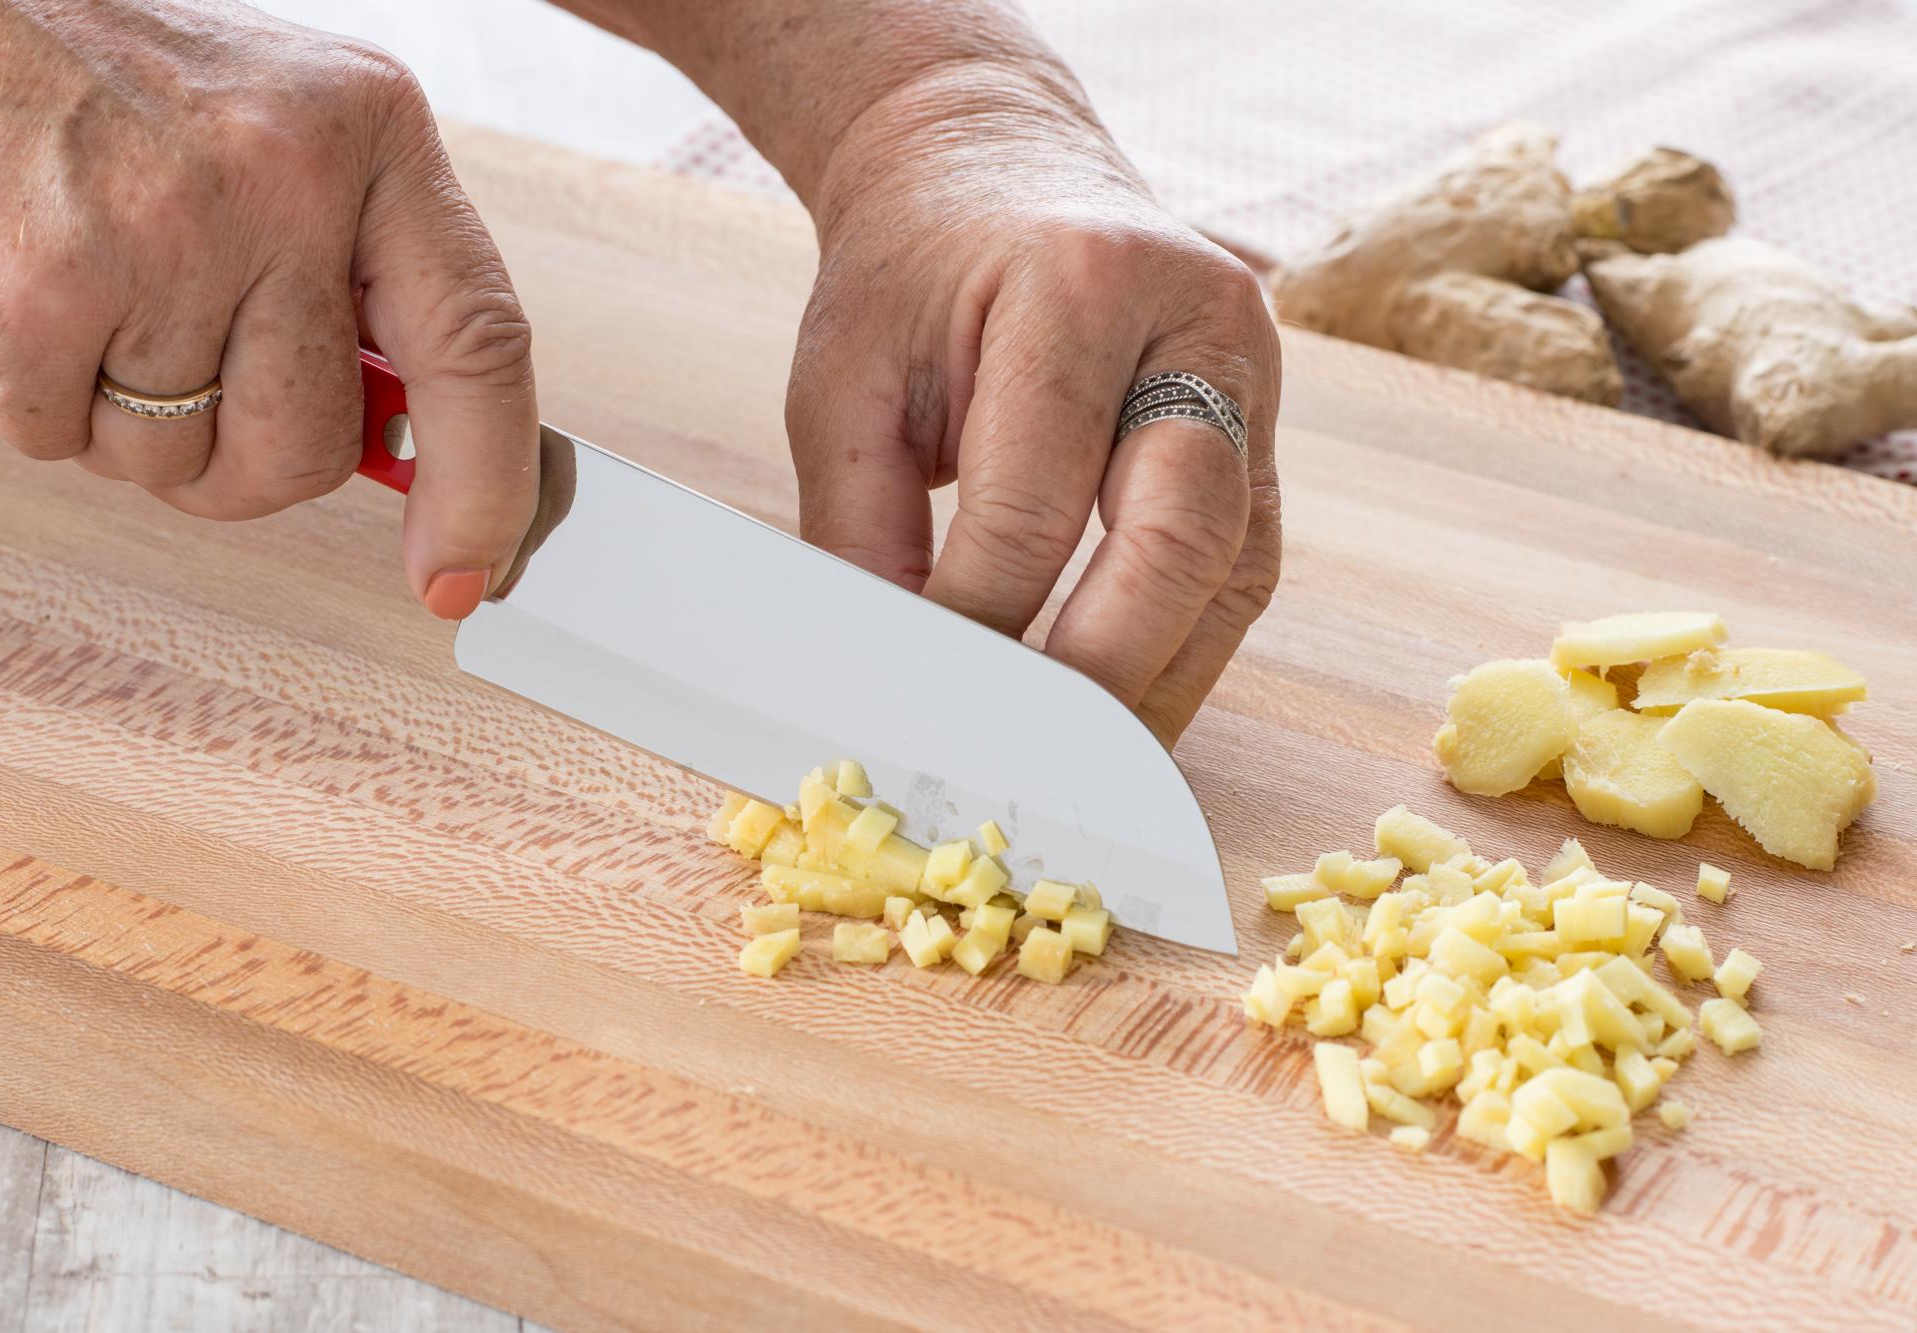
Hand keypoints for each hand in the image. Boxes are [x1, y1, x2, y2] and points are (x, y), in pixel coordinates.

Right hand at [0, 0, 539, 618]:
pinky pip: (62, 444)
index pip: (479, 349)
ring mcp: (161, 235)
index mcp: (375, 134)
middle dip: (247, 460)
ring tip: (102, 296)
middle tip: (193, 376)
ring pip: (179, 465)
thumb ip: (367, 274)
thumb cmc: (123, 79)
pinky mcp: (36, 291)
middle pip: (310, 450)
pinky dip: (38, 402)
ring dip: (131, 424)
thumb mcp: (292, 131)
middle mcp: (284, 179)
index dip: (485, 487)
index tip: (463, 577)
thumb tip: (408, 450)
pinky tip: (35, 295)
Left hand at [786, 66, 1281, 743]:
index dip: (978, 626)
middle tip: (1029, 773)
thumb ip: (860, 533)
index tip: (924, 714)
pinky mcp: (1267, 433)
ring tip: (1086, 776)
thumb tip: (885, 685)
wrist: (993, 172)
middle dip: (1101, 676)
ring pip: (1237, 569)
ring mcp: (1254, 376)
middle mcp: (1200, 321)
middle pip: (1181, 536)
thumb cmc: (913, 276)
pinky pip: (1245, 570)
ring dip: (1162, 687)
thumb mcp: (846, 381)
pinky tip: (1126, 718)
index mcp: (1080, 282)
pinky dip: (1184, 655)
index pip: (1035, 501)